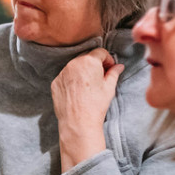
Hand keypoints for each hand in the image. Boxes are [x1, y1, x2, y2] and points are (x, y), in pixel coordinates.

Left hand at [52, 47, 122, 171]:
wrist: (78, 122)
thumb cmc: (96, 104)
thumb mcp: (109, 87)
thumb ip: (114, 73)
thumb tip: (119, 66)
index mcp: (89, 61)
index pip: (100, 52)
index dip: (107, 59)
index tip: (110, 68)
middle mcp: (73, 64)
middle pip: (86, 58)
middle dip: (95, 64)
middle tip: (101, 77)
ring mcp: (62, 73)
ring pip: (75, 66)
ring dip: (83, 71)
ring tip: (89, 86)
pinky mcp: (55, 82)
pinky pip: (66, 76)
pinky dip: (72, 80)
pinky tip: (78, 92)